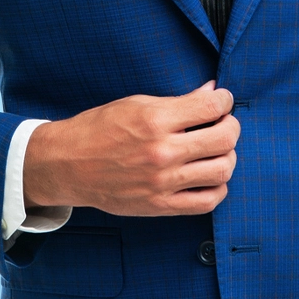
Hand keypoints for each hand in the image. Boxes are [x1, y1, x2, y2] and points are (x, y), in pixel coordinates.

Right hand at [23, 81, 238, 215]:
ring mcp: (163, 182)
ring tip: (216, 151)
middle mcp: (162, 152)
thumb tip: (211, 93)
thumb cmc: (98, 130)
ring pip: (222, 170)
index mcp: (154, 121)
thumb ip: (176, 102)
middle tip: (223, 123)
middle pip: (224, 139)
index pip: (212, 107)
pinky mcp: (160, 205)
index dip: (224, 100)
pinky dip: (218, 187)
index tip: (222, 100)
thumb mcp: (134, 104)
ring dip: (227, 157)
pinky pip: (207, 201)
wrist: (67, 165)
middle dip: (231, 127)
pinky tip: (208, 176)